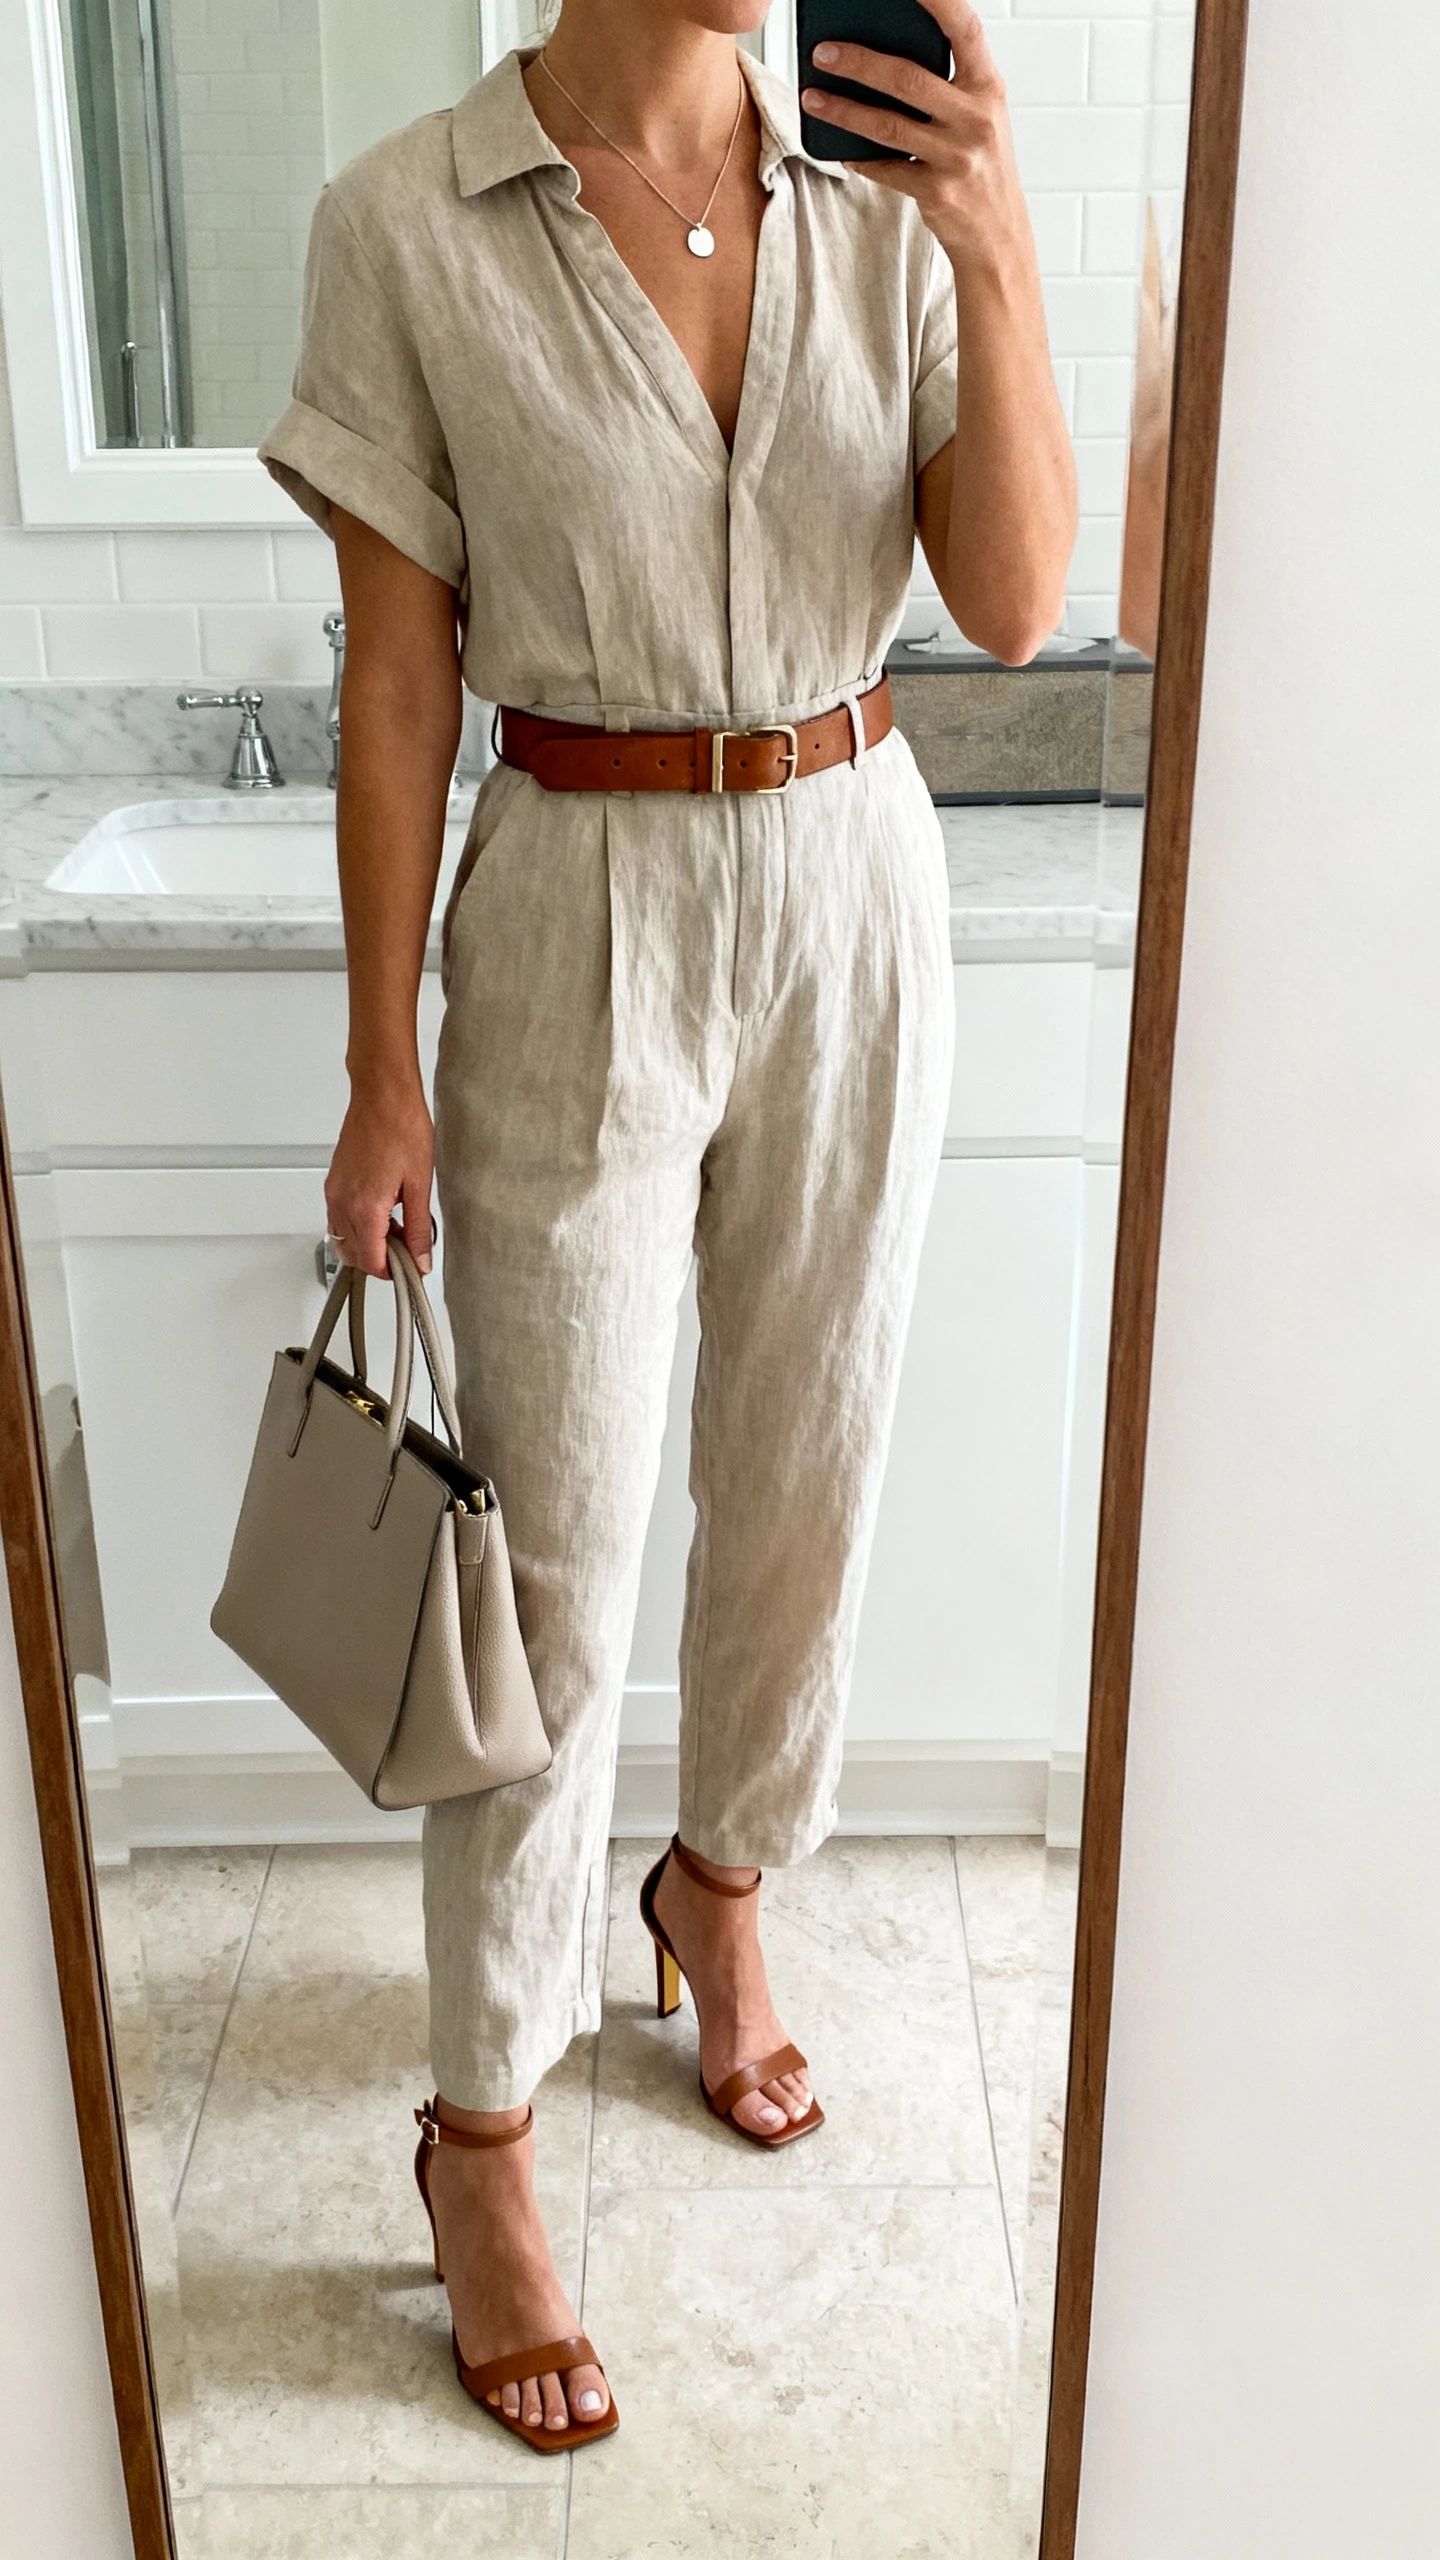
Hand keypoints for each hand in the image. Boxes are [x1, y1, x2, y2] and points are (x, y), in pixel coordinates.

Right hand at [324, 1080, 434, 1280]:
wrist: (383, 1095)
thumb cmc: (402, 1127)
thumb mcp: (420, 1184)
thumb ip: (419, 1228)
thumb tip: (421, 1258)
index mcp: (365, 1207)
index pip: (370, 1261)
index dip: (391, 1272)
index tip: (410, 1268)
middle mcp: (342, 1202)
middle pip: (353, 1255)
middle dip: (379, 1259)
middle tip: (407, 1247)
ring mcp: (335, 1192)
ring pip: (343, 1239)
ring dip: (368, 1243)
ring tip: (398, 1226)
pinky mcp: (334, 1182)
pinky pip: (339, 1219)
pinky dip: (358, 1226)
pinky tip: (383, 1211)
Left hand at [802, 0, 1028, 276]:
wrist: (998, 236)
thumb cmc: (982, 168)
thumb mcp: (979, 117)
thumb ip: (948, 87)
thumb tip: (886, 55)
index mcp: (988, 88)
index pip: (965, 29)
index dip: (939, 1)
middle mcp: (976, 119)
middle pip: (907, 78)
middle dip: (858, 62)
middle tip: (823, 52)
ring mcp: (957, 157)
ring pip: (887, 125)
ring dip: (842, 110)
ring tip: (812, 97)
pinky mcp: (937, 192)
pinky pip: (885, 168)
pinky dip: (859, 158)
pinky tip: (839, 150)